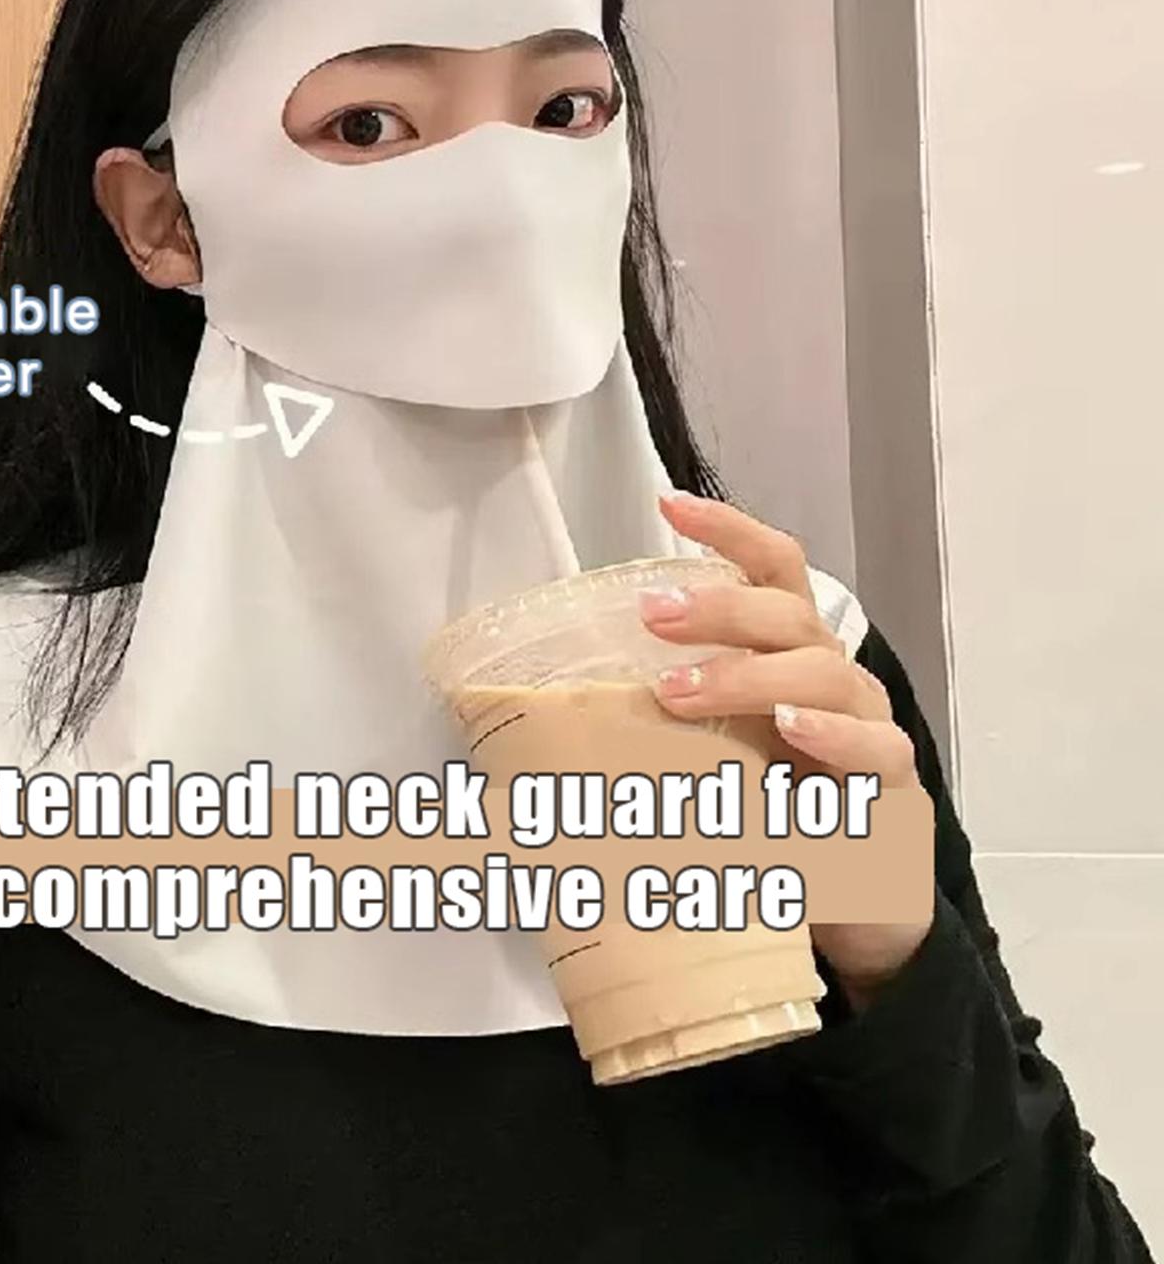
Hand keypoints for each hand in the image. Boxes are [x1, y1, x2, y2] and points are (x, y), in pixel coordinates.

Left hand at [640, 490, 932, 1009]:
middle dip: (720, 608)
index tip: (669, 507)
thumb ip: (640, 729)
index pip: (771, 570)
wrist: (850, 905)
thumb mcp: (695, 760)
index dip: (729, 531)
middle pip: (788, 616)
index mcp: (784, 655)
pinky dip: (833, 735)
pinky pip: (876, 750)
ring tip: (682, 690)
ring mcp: (867, 727)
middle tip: (655, 617)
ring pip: (826, 672)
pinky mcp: (891, 790)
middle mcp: (830, 677)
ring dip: (748, 675)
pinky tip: (793, 730)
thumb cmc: (761, 812)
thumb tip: (519, 730)